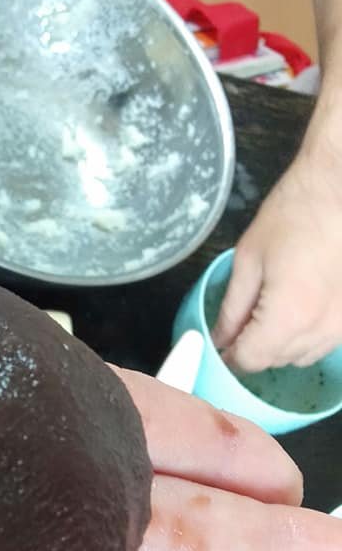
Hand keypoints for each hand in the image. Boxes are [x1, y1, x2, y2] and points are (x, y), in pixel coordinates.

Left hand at [214, 155, 341, 371]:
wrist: (340, 188)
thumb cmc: (294, 214)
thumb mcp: (249, 258)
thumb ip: (232, 307)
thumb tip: (220, 338)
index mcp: (288, 316)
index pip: (251, 359)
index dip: (230, 355)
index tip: (221, 343)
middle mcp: (320, 330)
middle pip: (276, 361)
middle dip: (254, 349)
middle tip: (240, 323)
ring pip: (302, 357)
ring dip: (280, 345)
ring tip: (267, 313)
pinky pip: (323, 343)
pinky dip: (304, 337)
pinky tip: (295, 311)